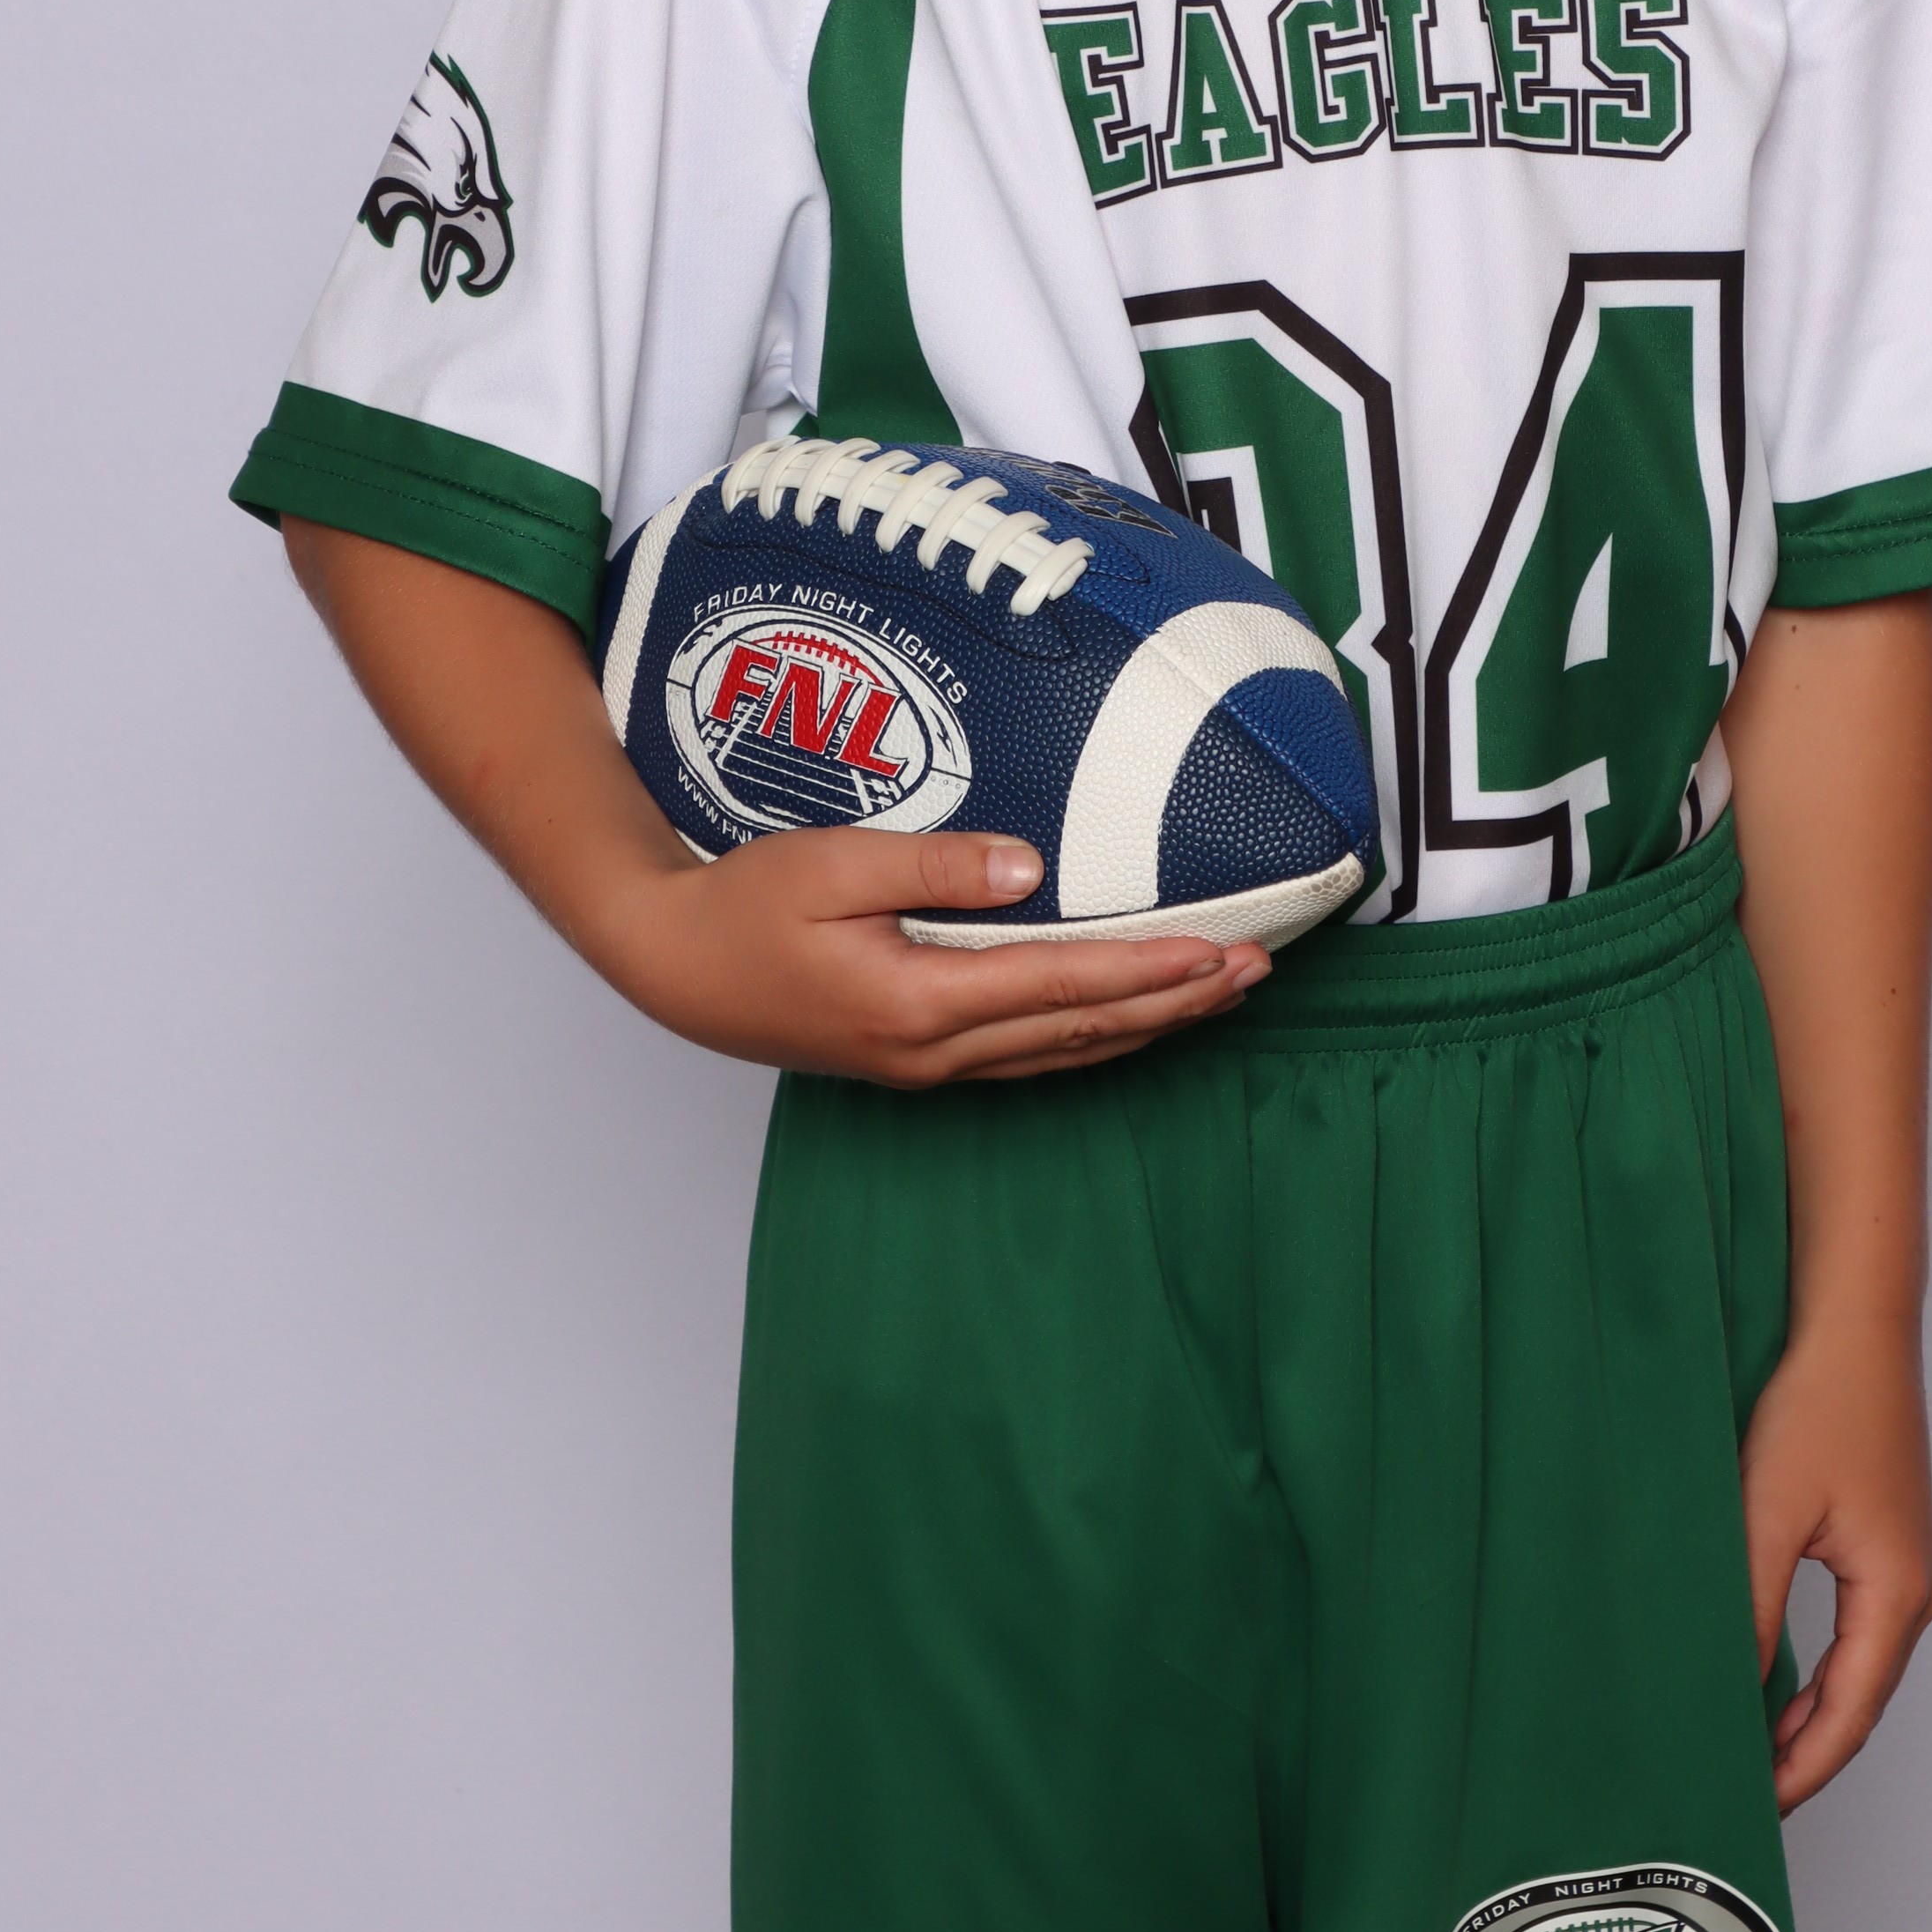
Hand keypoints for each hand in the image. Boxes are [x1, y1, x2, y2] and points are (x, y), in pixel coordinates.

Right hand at [598, 821, 1269, 1084]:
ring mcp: (925, 1066)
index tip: (1219, 952)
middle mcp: (934, 1050)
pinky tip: (1127, 1022)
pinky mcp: (915, 1062)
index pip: (1064, 986)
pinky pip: (1028, 1058)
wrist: (674, 967)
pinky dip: (1093, 1039)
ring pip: (1063, 1054)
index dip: (1149, 971)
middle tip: (1257, 972)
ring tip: (1218, 994)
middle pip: (1081, 1030)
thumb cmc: (744, 905)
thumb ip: (932, 868)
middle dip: (1175, 1003)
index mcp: (918, 1000)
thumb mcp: (831, 865)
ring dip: (1147, 1025)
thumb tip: (1029, 867)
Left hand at [1739, 1315, 1931, 1810]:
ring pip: (1858, 1674)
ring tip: (1751, 1758)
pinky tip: (1774, 1686)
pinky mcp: (1882, 1546)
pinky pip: (1854, 1636)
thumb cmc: (1821, 1406)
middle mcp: (1913, 1594)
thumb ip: (1751, 1609)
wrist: (1856, 1326)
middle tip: (1743, 1801)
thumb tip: (1732, 1692)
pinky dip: (1818, 1676)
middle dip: (1806, 1759)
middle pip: (1861, 1706)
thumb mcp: (1769, 1513)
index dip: (1800, 1773)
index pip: (1849, 1719)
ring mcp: (1903, 1570)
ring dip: (1809, 1719)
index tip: (1753, 1813)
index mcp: (1896, 1597)